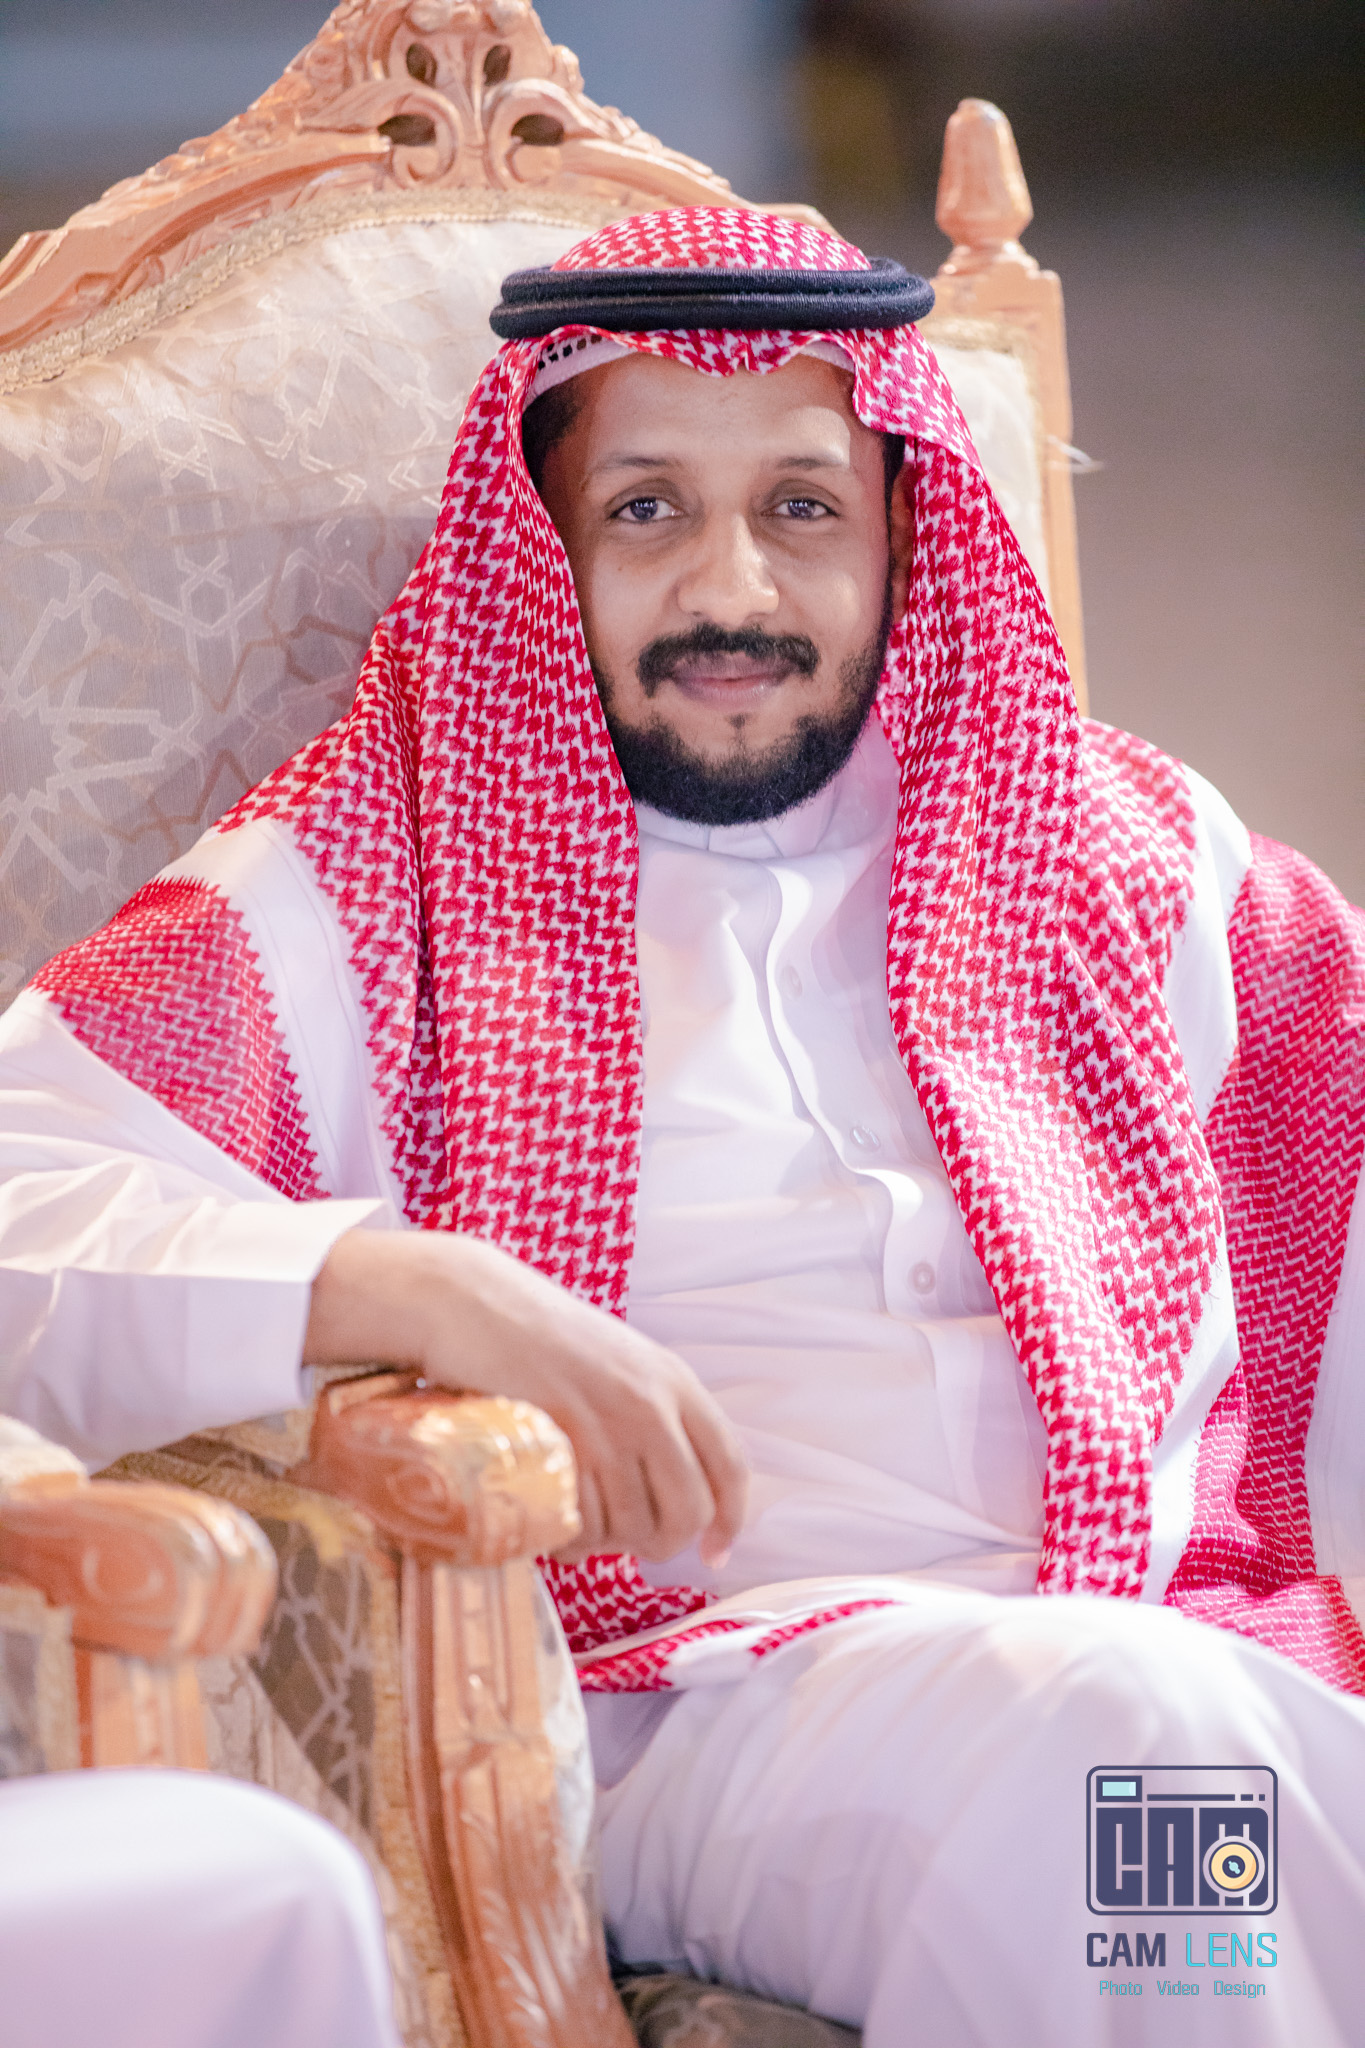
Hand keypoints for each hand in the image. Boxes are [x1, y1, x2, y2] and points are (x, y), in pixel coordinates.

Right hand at [304, 1228, 746, 1567]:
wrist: (472, 1303)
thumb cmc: (540, 1339)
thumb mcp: (620, 1364)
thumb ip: (654, 1419)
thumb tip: (668, 1503)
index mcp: (675, 1381)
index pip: (730, 1467)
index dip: (729, 1521)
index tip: (713, 1552)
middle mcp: (651, 1405)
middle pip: (687, 1512)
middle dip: (660, 1542)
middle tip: (627, 1541)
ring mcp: (605, 1425)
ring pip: (632, 1526)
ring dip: (605, 1542)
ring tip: (577, 1523)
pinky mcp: (559, 1444)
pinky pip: (581, 1523)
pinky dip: (569, 1540)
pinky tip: (551, 1525)